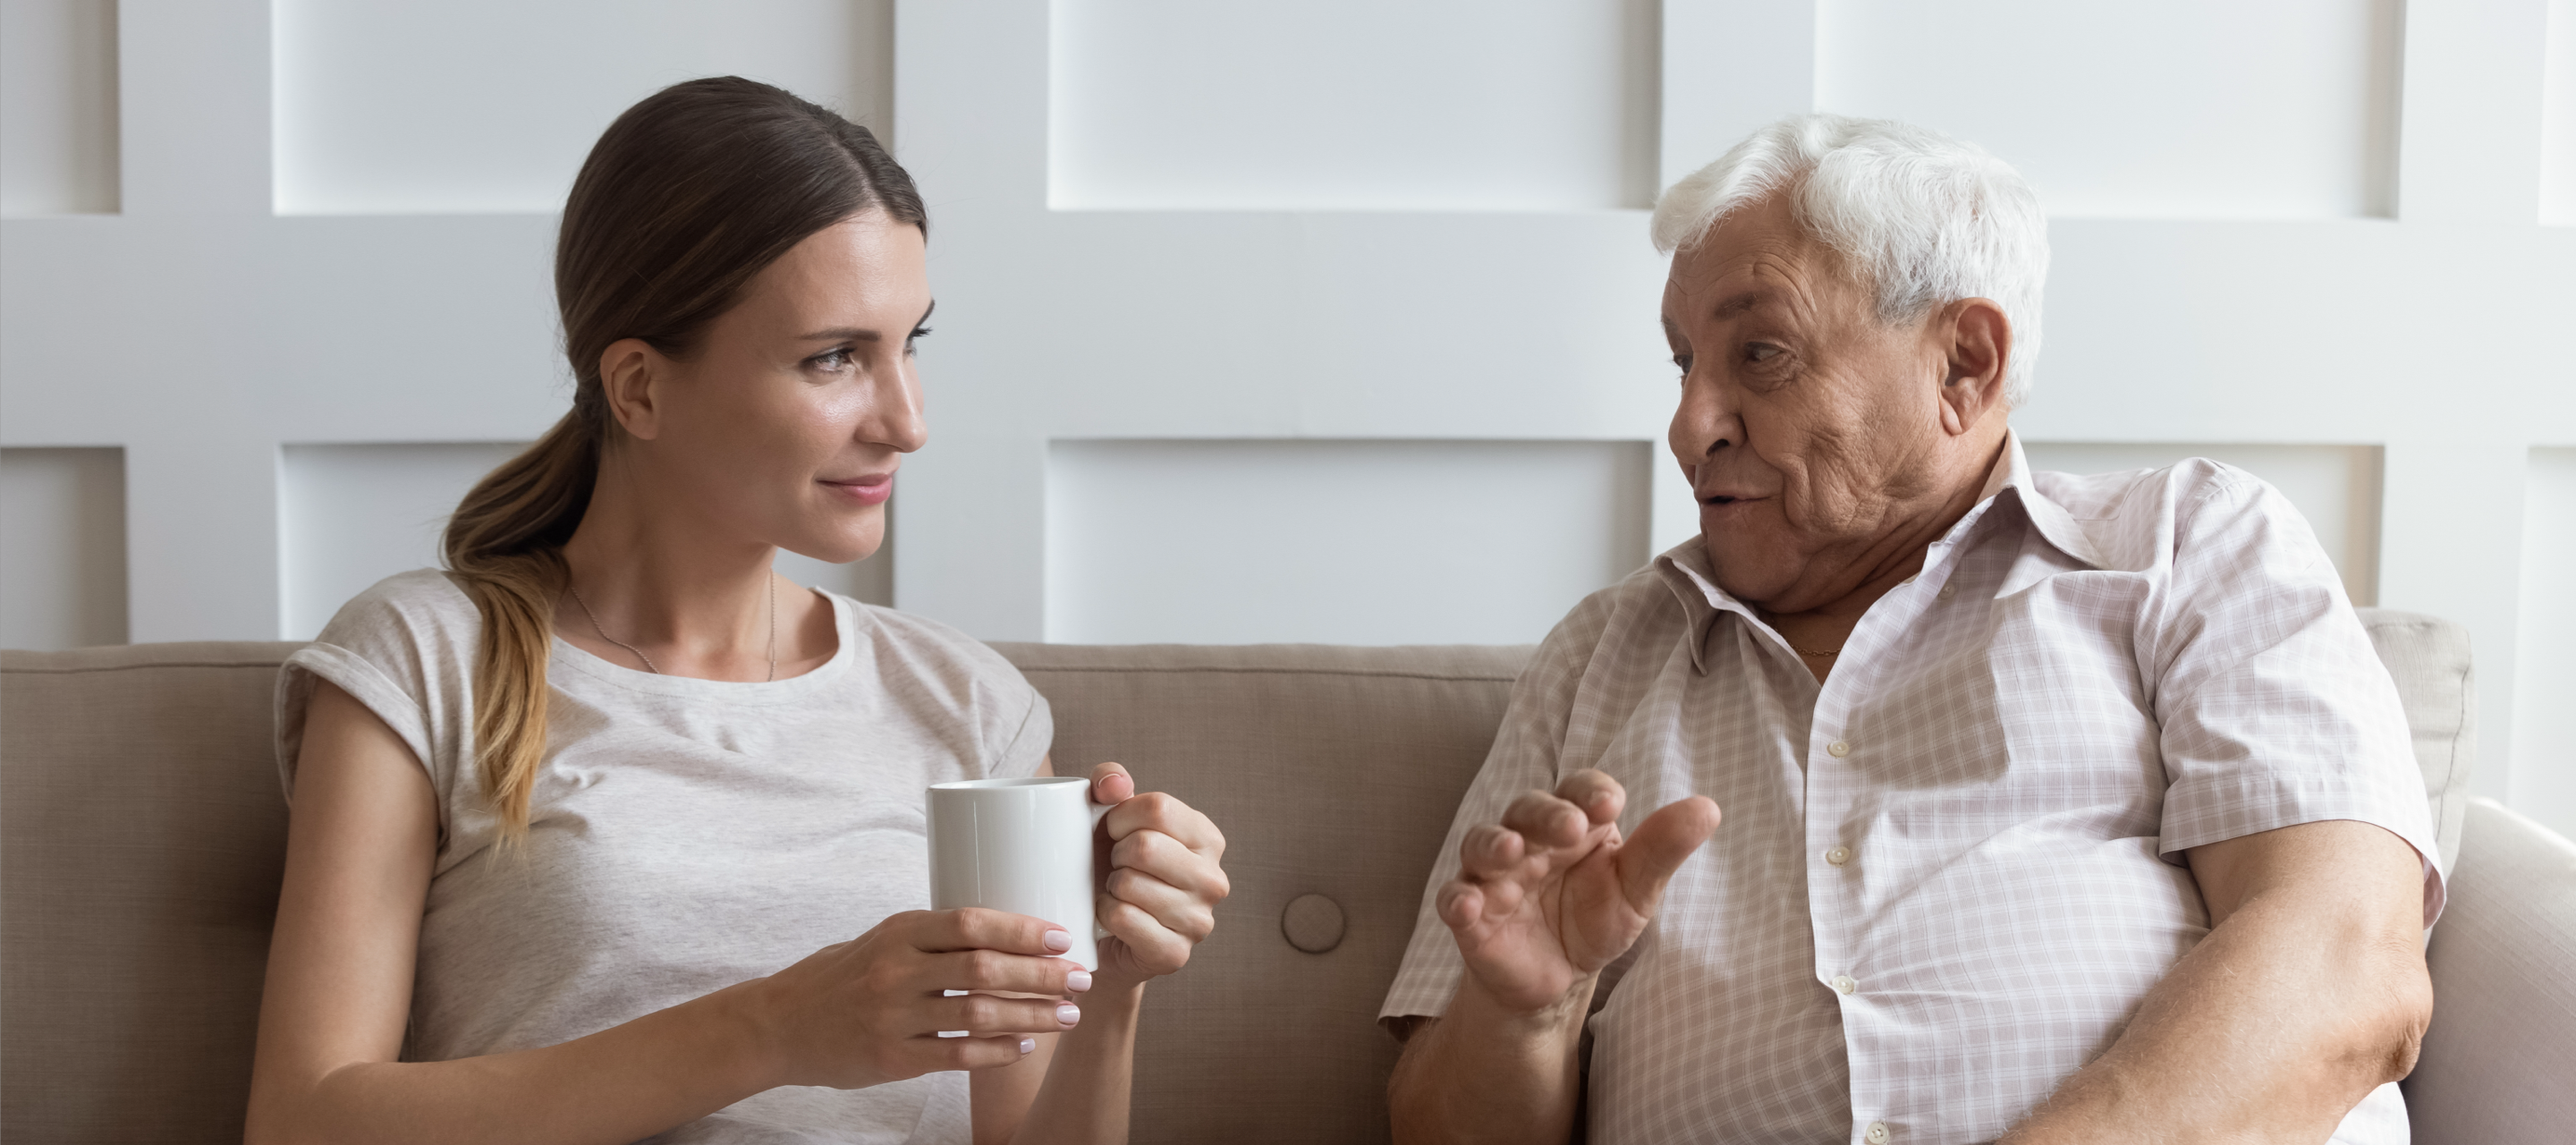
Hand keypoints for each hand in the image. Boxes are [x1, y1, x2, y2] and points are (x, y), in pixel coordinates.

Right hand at [752, 907, 1090, 1088]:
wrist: (782, 1024)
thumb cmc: (843, 975)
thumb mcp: (884, 939)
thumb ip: (935, 937)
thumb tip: (1009, 929)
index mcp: (899, 932)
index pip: (970, 923)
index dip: (1022, 930)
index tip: (1061, 937)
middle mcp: (896, 972)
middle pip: (983, 968)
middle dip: (1040, 974)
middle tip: (1080, 977)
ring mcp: (894, 1017)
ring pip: (977, 1013)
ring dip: (1031, 1014)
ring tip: (1067, 1015)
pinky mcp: (892, 1058)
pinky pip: (958, 1055)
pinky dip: (998, 1051)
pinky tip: (1026, 1045)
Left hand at [1085, 762, 1229, 985]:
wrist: (1103, 933)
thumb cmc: (1113, 865)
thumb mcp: (1111, 815)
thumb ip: (1110, 781)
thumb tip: (1114, 784)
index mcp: (1207, 838)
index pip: (1158, 808)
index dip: (1119, 817)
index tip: (1113, 833)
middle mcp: (1214, 879)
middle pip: (1145, 847)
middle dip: (1115, 855)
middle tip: (1115, 867)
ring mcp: (1200, 921)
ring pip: (1130, 883)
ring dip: (1110, 886)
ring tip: (1117, 892)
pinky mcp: (1175, 953)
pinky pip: (1124, 918)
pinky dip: (1105, 914)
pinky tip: (1112, 917)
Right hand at [1435, 770, 1718, 1012]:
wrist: (1557, 978)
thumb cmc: (1595, 919)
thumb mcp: (1636, 889)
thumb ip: (1663, 850)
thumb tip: (1709, 808)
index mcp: (1574, 823)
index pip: (1579, 790)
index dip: (1590, 791)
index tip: (1609, 803)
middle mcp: (1530, 838)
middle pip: (1528, 809)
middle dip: (1546, 815)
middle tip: (1570, 827)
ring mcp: (1495, 875)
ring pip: (1482, 843)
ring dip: (1494, 843)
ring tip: (1512, 851)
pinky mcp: (1471, 914)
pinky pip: (1454, 898)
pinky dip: (1457, 899)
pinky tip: (1467, 905)